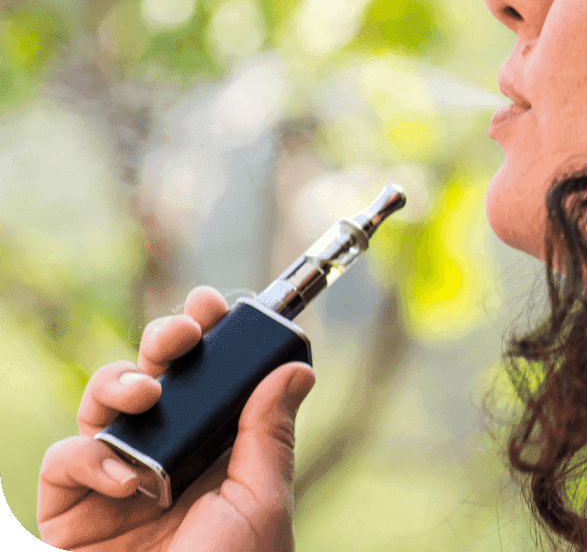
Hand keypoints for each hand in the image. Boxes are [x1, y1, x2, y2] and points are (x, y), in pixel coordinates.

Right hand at [37, 286, 316, 551]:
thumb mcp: (260, 502)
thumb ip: (267, 433)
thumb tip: (295, 369)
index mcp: (219, 451)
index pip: (213, 380)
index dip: (210, 336)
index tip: (215, 303)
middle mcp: (168, 457)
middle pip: (158, 376)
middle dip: (165, 340)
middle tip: (182, 331)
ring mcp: (117, 480)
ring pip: (106, 402)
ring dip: (123, 381)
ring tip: (146, 392)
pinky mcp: (72, 508)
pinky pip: (67, 457)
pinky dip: (90, 455)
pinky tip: (124, 476)